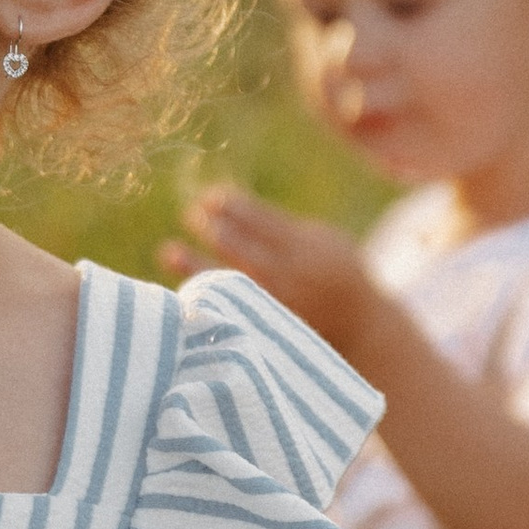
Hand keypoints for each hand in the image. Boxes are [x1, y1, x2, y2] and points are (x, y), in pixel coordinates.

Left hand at [172, 183, 373, 354]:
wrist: (361, 328)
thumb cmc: (332, 272)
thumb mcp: (321, 242)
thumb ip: (281, 228)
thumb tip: (227, 206)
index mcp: (309, 249)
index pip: (266, 223)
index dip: (236, 208)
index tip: (211, 196)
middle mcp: (294, 279)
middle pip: (246, 252)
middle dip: (217, 231)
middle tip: (191, 214)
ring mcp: (280, 308)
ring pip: (232, 284)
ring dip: (197, 265)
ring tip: (168, 251)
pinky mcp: (269, 332)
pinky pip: (232, 312)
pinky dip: (207, 299)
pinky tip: (183, 289)